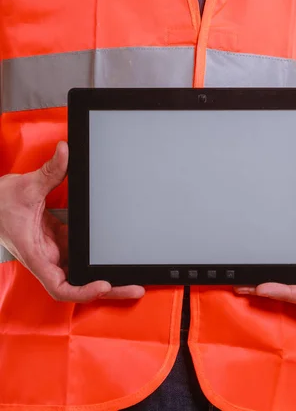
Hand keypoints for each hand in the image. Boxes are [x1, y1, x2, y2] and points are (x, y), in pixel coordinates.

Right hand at [0, 141, 144, 302]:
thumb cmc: (0, 202)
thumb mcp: (26, 186)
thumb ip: (49, 171)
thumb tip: (65, 152)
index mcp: (36, 254)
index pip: (59, 286)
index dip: (82, 291)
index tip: (103, 284)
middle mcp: (47, 258)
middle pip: (78, 283)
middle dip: (107, 289)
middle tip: (135, 287)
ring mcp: (54, 250)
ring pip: (81, 270)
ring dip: (104, 274)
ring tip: (131, 273)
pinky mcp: (58, 240)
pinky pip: (80, 252)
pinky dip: (96, 253)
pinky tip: (115, 249)